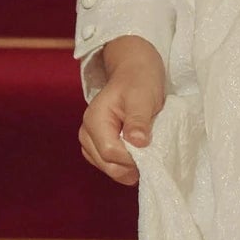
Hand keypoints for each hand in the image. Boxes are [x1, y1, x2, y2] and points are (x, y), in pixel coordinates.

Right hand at [80, 35, 165, 185]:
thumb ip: (138, 120)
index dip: (131, 159)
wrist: (134, 71)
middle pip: (106, 164)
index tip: (151, 152)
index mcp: (95, 120)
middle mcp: (87, 132)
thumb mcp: (143, 97)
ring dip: (127, 168)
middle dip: (129, 166)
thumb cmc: (139, 81)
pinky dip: (123, 165)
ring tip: (145, 158)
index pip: (109, 153)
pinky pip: (108, 163)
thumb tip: (137, 142)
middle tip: (151, 159)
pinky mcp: (98, 144)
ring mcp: (90, 140)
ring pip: (106, 167)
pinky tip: (136, 159)